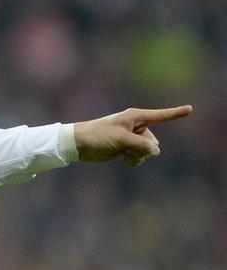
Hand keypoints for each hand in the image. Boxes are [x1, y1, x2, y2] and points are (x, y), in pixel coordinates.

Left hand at [73, 105, 191, 166]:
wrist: (79, 145)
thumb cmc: (97, 135)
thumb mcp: (121, 139)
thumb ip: (141, 145)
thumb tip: (156, 152)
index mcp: (136, 117)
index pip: (160, 116)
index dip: (175, 113)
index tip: (190, 109)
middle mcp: (137, 127)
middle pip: (154, 143)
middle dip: (143, 148)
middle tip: (125, 147)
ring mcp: (132, 139)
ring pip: (147, 152)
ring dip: (136, 155)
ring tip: (120, 151)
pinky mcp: (126, 149)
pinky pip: (139, 158)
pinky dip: (132, 160)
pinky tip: (120, 157)